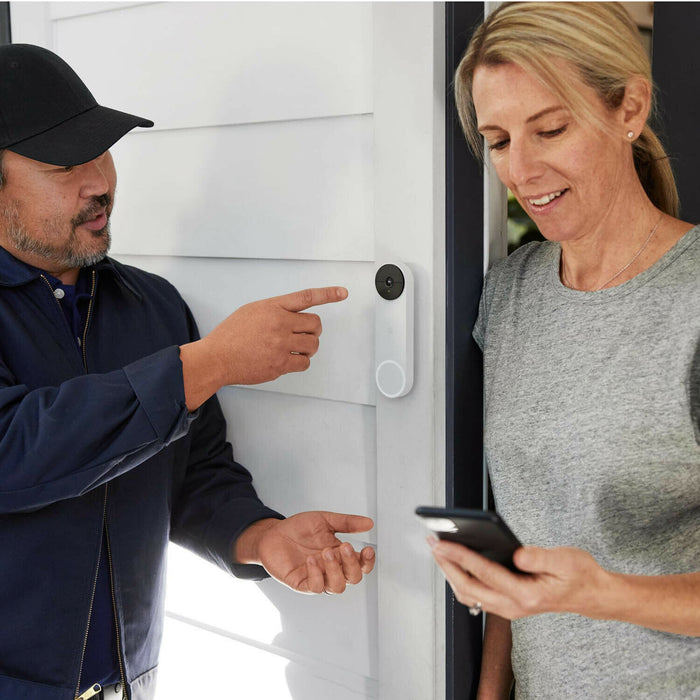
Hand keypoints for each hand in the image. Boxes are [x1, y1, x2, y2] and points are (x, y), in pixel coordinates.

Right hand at [180, 286, 346, 409]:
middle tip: (306, 335)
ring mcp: (280, 345)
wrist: (217, 358)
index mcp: (273, 307)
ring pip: (313, 345)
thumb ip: (276, 310)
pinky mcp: (279, 364)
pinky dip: (301, 362)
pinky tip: (290, 360)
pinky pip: (304, 363)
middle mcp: (279, 324)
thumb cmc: (231, 335)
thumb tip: (295, 316)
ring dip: (309, 347)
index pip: (306, 297)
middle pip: (316, 325)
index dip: (328, 294)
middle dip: (314, 331)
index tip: (343, 293)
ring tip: (296, 348)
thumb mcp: (252, 311)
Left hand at [236, 512, 375, 593]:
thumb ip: (347, 522)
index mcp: (340, 555)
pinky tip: (311, 560)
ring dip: (335, 570)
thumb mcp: (325, 520)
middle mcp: (331, 569)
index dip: (367, 561)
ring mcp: (317, 577)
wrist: (273, 533)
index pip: (361, 565)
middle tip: (344, 546)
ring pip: (336, 587)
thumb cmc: (299, 529)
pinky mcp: (301, 583)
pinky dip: (317, 575)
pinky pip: (315, 587)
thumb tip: (369, 522)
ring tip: (326, 552)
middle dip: (352, 564)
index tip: (367, 549)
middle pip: (353, 578)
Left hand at [430, 539, 609, 619]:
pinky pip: (477, 596)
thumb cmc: (580, 574)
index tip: (443, 543)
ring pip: (470, 595)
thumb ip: (538, 557)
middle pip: (469, 588)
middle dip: (447, 565)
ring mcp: (510, 609)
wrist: (592, 595)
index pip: (484, 573)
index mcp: (526, 594)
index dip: (461, 556)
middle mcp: (514, 606)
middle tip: (432, 543)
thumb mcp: (565, 559)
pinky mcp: (508, 605)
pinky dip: (461, 580)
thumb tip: (514, 553)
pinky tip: (455, 565)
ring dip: (451, 574)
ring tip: (439, 552)